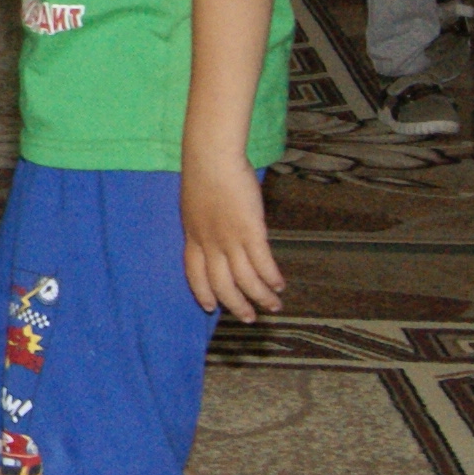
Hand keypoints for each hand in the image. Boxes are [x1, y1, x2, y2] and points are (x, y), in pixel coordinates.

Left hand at [182, 157, 286, 320]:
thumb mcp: (196, 203)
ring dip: (260, 297)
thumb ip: (205, 222)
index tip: (211, 307)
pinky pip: (262, 264)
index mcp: (193, 236)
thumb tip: (218, 230)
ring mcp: (229, 240)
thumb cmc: (205, 172)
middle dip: (236, 305)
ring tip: (273, 306)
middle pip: (221, 284)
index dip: (203, 292)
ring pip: (245, 280)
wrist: (211, 156)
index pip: (194, 274)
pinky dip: (271, 278)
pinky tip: (280, 285)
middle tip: (249, 317)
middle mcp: (209, 243)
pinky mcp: (250, 232)